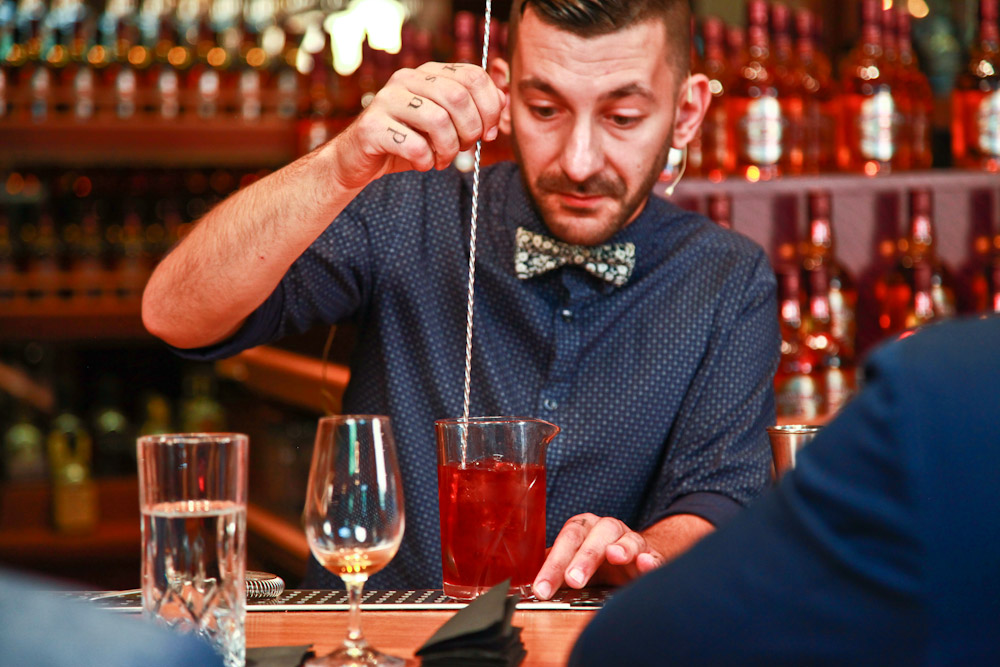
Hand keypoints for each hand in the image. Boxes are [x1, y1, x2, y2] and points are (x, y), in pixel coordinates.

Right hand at [330, 62, 506, 190]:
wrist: (359, 159)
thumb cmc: (407, 141)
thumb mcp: (445, 125)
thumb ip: (474, 110)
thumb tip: (503, 100)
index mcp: (428, 74)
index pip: (473, 76)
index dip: (490, 107)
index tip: (489, 133)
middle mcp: (406, 79)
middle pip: (458, 97)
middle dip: (470, 130)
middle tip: (463, 148)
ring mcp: (386, 100)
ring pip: (437, 120)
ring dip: (448, 149)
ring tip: (441, 159)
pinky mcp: (372, 127)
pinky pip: (413, 145)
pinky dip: (425, 161)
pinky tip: (422, 164)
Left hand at [531, 513, 664, 600]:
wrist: (631, 555)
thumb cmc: (595, 558)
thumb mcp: (571, 560)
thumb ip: (554, 568)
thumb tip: (528, 585)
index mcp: (583, 528)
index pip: (566, 540)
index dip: (553, 564)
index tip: (541, 589)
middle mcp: (607, 530)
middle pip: (595, 537)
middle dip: (584, 558)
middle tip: (573, 580)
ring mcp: (631, 541)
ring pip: (627, 540)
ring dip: (621, 548)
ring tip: (614, 557)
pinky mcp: (651, 555)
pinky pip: (653, 556)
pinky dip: (650, 560)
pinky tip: (645, 565)